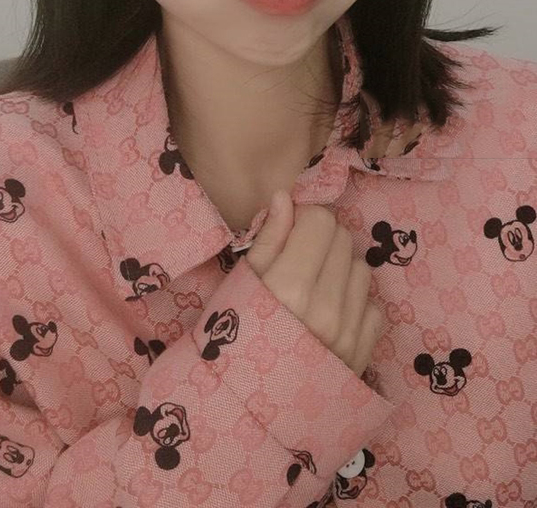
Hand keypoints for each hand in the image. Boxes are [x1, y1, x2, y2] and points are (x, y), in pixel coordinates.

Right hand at [246, 190, 383, 377]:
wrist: (248, 410)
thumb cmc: (234, 342)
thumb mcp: (242, 286)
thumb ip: (268, 239)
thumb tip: (286, 197)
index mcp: (290, 287)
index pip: (321, 221)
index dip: (304, 220)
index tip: (290, 233)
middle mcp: (326, 308)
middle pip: (343, 239)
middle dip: (322, 241)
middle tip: (300, 261)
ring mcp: (349, 332)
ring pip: (361, 268)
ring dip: (340, 270)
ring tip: (315, 289)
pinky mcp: (364, 352)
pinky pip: (373, 305)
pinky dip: (355, 302)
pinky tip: (331, 314)